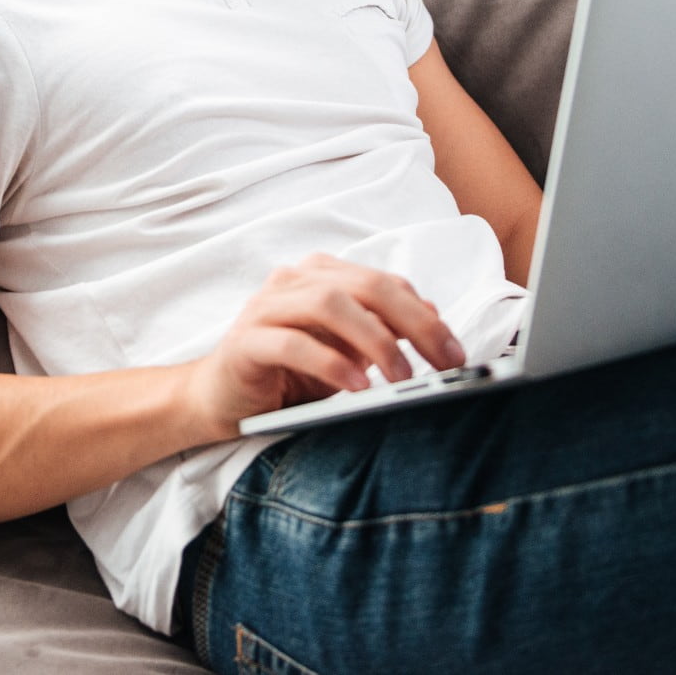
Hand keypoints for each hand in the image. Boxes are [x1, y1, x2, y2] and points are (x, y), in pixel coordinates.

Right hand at [182, 253, 466, 441]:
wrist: (219, 398)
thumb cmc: (287, 374)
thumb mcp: (346, 354)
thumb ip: (382, 331)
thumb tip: (433, 315)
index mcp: (322, 276)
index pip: (385, 283)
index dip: (425, 315)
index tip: (456, 352)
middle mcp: (294, 281)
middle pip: (365, 286)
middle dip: (413, 324)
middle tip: (443, 364)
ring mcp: (265, 308)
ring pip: (329, 305)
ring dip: (375, 341)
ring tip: (402, 377)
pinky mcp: (244, 342)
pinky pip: (291, 343)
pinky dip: (329, 363)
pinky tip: (355, 386)